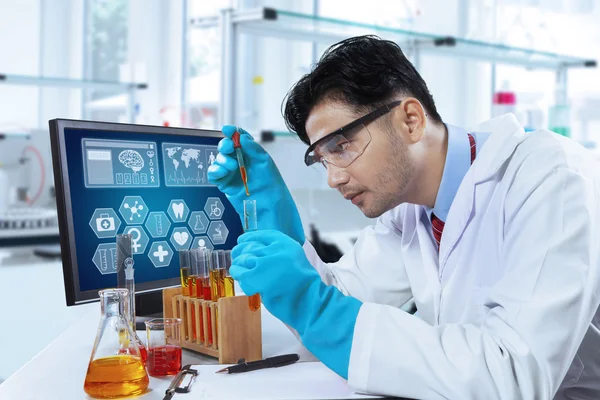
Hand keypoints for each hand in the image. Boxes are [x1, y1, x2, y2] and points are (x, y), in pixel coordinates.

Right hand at [207, 125, 304, 243]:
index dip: (232, 132)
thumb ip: (253, 148)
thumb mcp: (265, 162)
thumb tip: (242, 136)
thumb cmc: (270, 183)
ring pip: (219, 159)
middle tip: (228, 147)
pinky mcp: (224, 183)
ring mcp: (230, 172)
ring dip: (222, 159)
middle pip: (226, 147)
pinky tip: (221, 171)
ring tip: (232, 166)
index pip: (238, 138)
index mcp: (249, 153)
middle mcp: (238, 160)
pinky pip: (214, 173)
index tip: (227, 129)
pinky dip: (215, 170)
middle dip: (225, 145)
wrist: (268, 204)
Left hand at [230, 230, 361, 378]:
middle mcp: (274, 250)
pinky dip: (238, 274)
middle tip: (237, 257)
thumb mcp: (295, 258)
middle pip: (249, 246)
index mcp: (285, 243)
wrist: (307, 299)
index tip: (242, 241)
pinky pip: (240, 272)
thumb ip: (279, 253)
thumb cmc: (302, 283)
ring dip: (238, 264)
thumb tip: (257, 251)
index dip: (248, 238)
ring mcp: (264, 263)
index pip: (261, 235)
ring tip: (239, 269)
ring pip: (242, 259)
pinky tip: (241, 277)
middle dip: (240, 251)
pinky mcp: (256, 278)